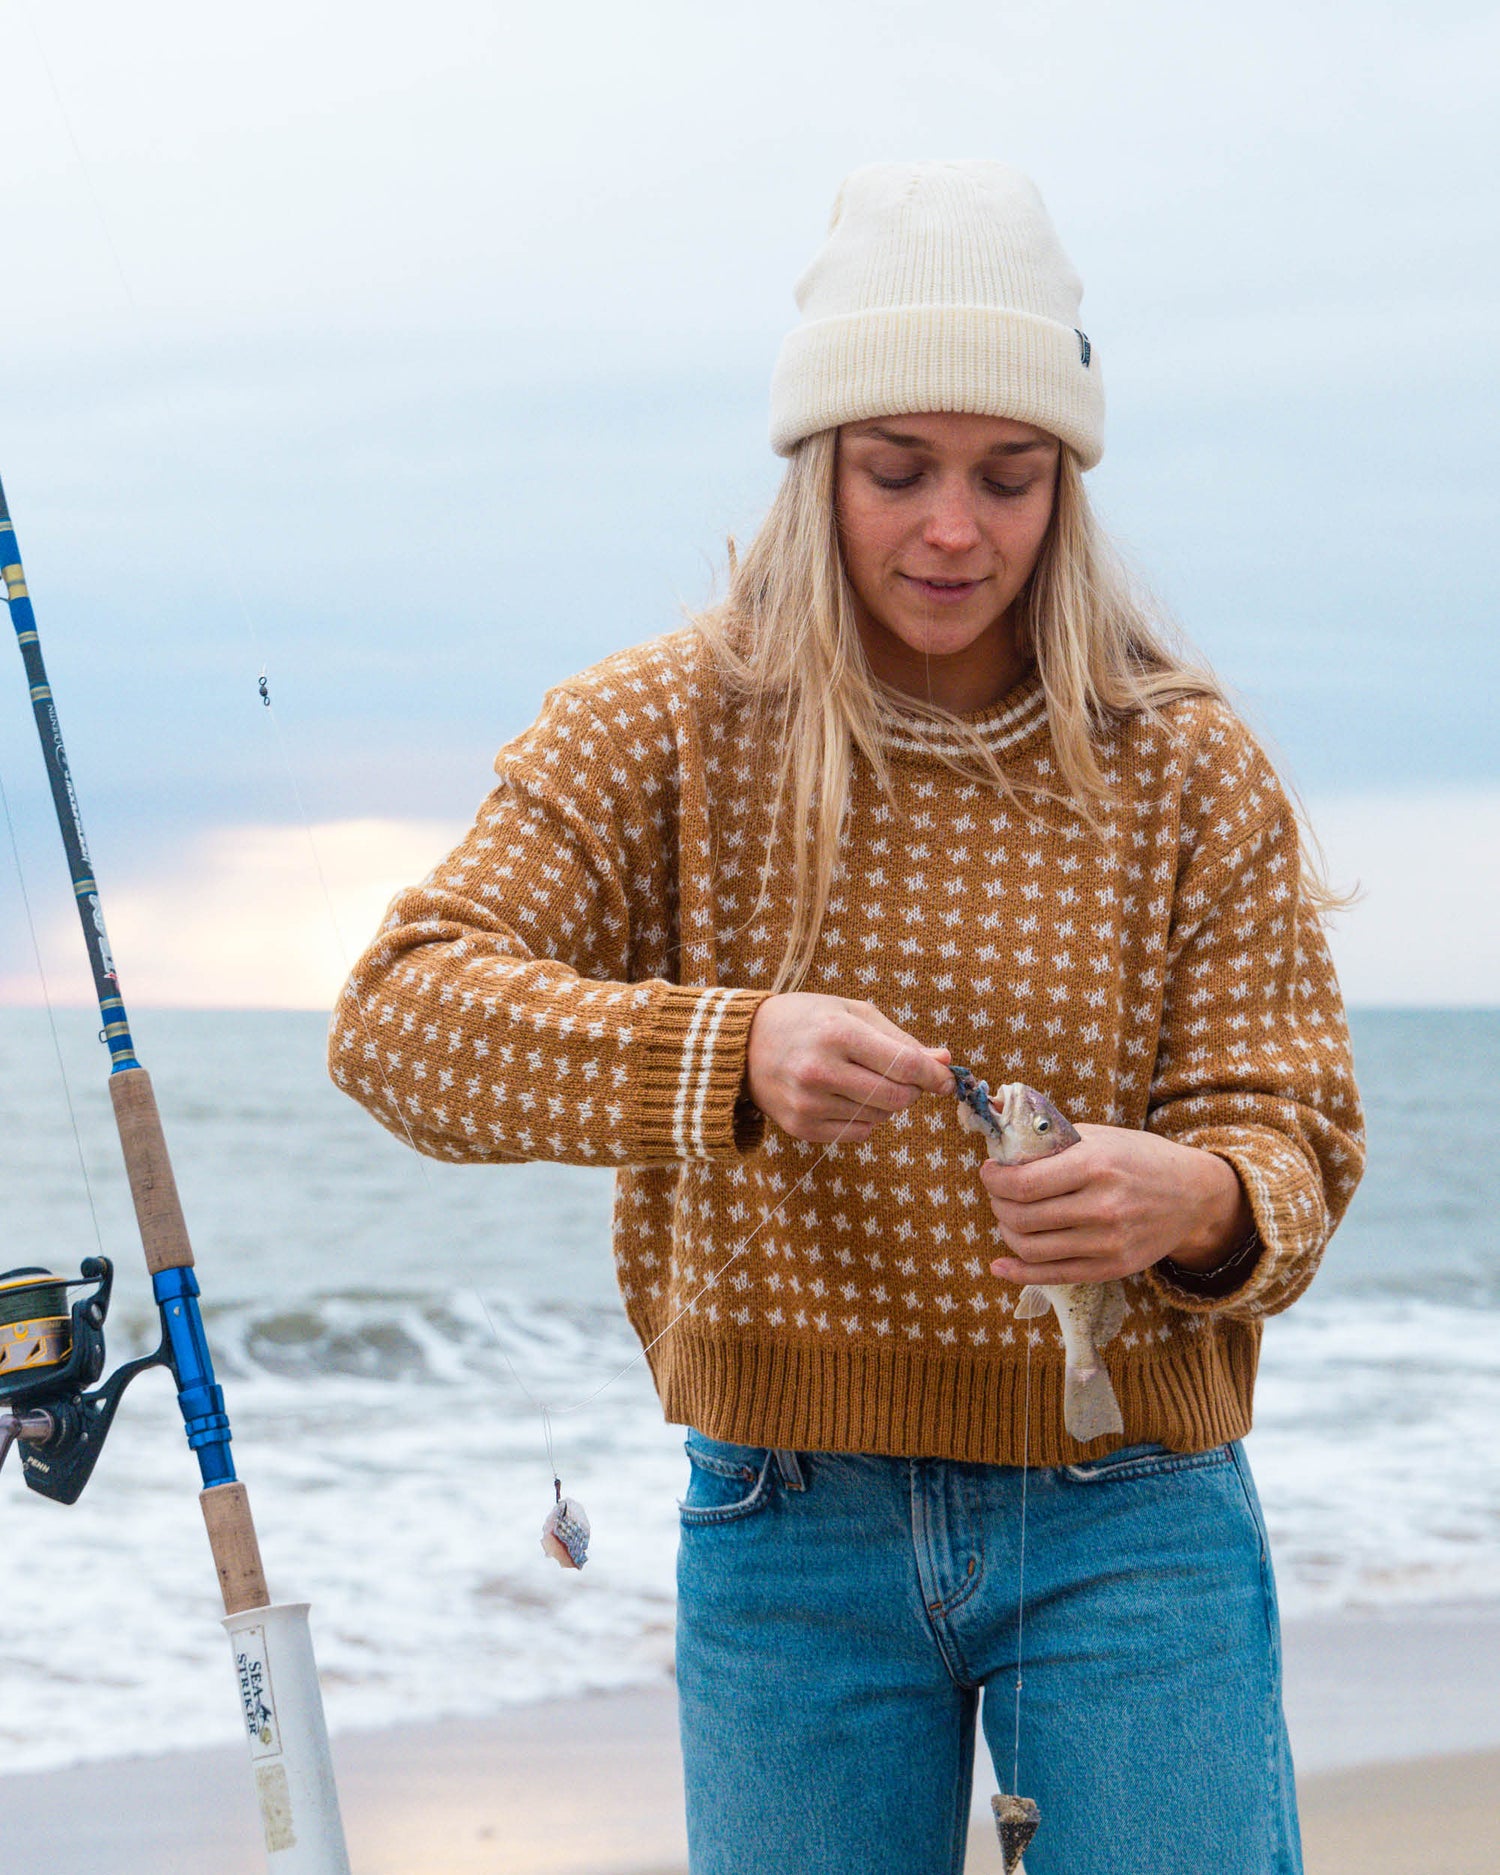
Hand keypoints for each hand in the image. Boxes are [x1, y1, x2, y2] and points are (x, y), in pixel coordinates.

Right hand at [745, 995, 952, 1144]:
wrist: (743, 1045)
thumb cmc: (806, 1020)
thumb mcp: (851, 1013)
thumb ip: (900, 1038)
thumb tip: (944, 1061)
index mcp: (837, 1034)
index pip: (904, 1065)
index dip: (934, 1075)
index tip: (946, 1079)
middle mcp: (821, 1071)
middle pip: (897, 1098)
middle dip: (910, 1090)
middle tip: (901, 1076)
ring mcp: (809, 1103)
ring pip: (880, 1117)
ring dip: (885, 1103)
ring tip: (861, 1080)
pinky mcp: (801, 1128)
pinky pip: (858, 1133)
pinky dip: (864, 1118)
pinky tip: (845, 1097)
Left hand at [982, 1124, 1252, 1284]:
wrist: (1193, 1195)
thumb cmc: (1139, 1158)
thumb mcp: (1100, 1135)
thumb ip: (1051, 1138)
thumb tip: (999, 1123)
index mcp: (1095, 1165)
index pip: (1023, 1183)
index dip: (994, 1180)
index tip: (989, 1171)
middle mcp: (1102, 1207)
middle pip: (1022, 1216)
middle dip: (997, 1203)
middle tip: (997, 1193)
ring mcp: (1108, 1243)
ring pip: (1031, 1249)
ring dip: (1006, 1232)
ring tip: (1007, 1217)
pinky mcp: (1111, 1268)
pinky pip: (1053, 1276)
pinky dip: (1019, 1273)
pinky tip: (1000, 1266)